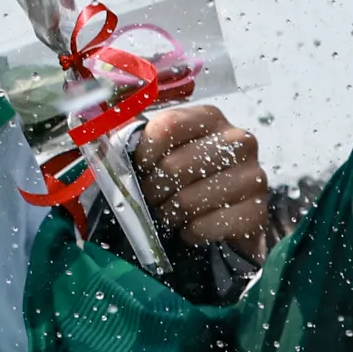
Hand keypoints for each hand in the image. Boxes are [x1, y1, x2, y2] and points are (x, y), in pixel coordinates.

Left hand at [138, 102, 272, 256]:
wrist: (227, 217)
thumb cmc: (186, 180)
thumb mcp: (161, 153)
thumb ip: (132, 140)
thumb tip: (94, 136)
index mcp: (210, 118)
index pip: (168, 126)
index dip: (144, 153)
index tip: (138, 169)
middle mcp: (239, 140)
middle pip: (177, 165)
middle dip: (155, 189)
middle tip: (152, 199)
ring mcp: (254, 175)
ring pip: (191, 198)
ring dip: (171, 213)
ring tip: (169, 215)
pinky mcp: (258, 211)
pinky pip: (208, 225)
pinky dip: (191, 233)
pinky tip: (191, 229)